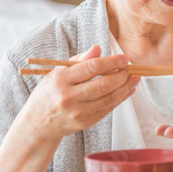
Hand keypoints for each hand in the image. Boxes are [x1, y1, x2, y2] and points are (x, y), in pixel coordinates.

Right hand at [21, 45, 138, 142]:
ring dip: (126, 87)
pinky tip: (128, 90)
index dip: (112, 62)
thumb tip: (98, 48)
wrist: (38, 123)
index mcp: (61, 80)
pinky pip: (108, 109)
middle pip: (104, 84)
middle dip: (122, 75)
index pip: (92, 67)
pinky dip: (120, 98)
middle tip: (131, 69)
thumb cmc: (50, 92)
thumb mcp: (58, 72)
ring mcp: (78, 112)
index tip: (124, 58)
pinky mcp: (85, 122)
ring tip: (135, 78)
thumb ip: (79, 60)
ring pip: (109, 98)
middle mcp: (69, 97)